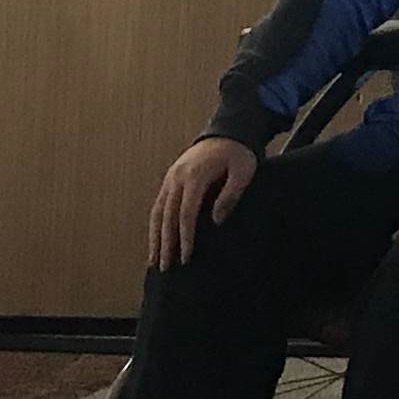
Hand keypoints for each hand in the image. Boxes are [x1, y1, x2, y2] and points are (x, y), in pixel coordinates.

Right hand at [149, 138, 255, 268]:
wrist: (227, 130)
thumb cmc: (238, 153)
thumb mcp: (243, 171)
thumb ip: (230, 195)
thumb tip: (216, 221)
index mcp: (195, 176)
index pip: (186, 213)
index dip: (185, 237)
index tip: (187, 257)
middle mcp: (177, 178)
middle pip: (167, 216)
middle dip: (165, 243)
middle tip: (166, 268)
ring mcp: (171, 178)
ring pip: (157, 211)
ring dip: (155, 237)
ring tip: (154, 261)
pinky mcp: (170, 179)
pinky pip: (158, 205)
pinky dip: (155, 225)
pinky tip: (155, 240)